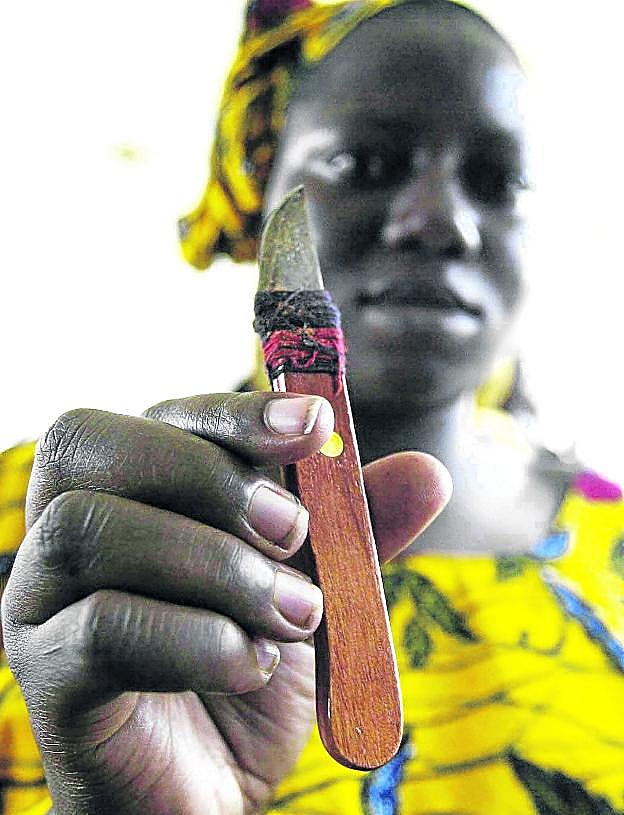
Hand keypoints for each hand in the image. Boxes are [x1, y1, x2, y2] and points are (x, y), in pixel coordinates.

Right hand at [1, 393, 449, 814]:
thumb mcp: (312, 581)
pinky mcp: (48, 676)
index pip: (160, 412)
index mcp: (132, 489)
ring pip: (92, 528)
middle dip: (209, 477)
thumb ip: (355, 527)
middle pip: (90, 442)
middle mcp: (69, 528)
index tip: (316, 423)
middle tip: (292, 532)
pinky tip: (250, 665)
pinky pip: (101, 628)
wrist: (208, 785)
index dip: (235, 409)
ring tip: (293, 617)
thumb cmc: (249, 663)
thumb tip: (429, 472)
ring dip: (215, 566)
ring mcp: (42, 600)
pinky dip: (198, 640)